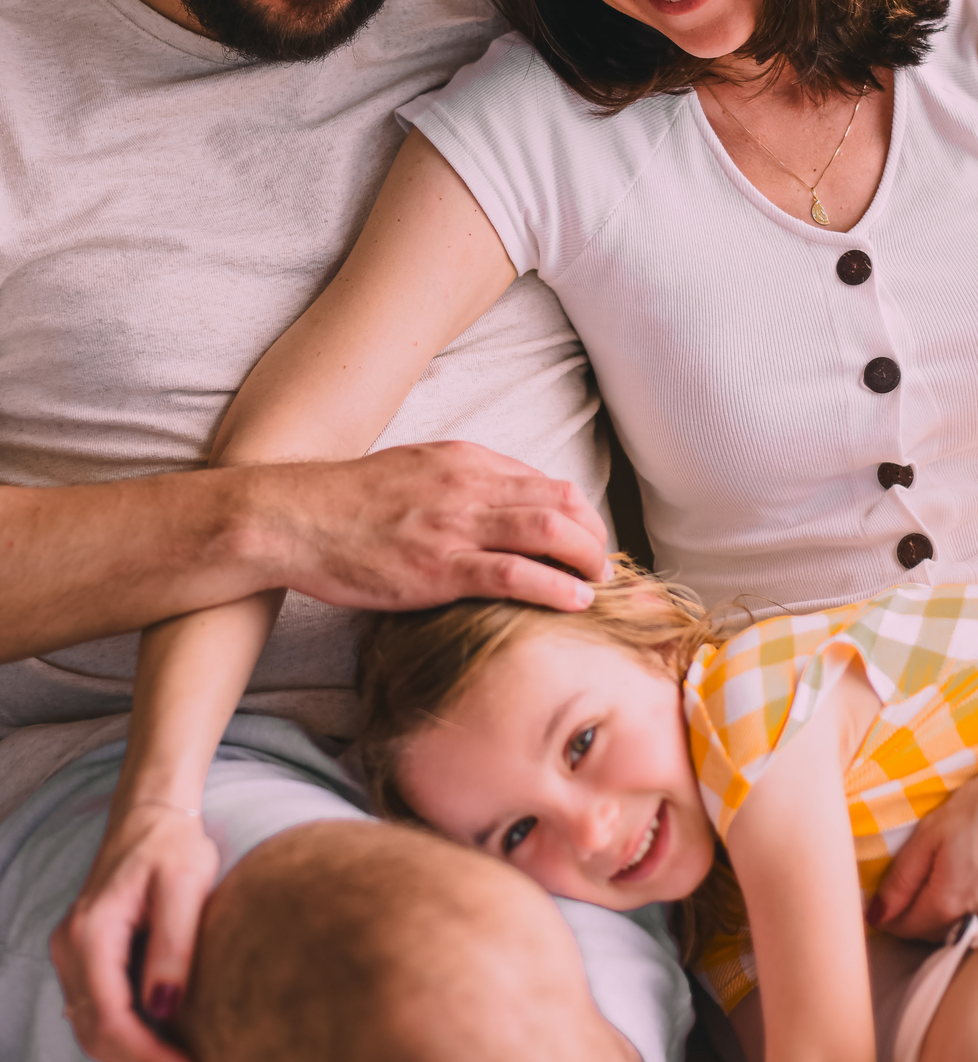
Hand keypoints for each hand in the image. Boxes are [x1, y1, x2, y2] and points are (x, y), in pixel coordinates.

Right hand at [50, 801, 218, 1061]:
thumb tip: (164, 1008)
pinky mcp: (84, 958)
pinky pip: (96, 1013)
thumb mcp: (186, 884)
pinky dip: (125, 1039)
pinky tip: (163, 1045)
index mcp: (91, 933)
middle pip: (95, 1034)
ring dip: (133, 1059)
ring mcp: (71, 954)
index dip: (148, 1055)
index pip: (110, 1017)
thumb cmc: (174, 845)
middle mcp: (70, 949)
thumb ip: (174, 945)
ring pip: (91, 1030)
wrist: (151, 816)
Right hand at [269, 440, 610, 613]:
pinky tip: (575, 601)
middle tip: (602, 566)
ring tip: (599, 583)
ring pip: (548, 531)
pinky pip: (515, 574)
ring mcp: (455, 525)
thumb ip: (458, 483)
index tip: (586, 540)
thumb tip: (498, 506)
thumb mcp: (413, 473)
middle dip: (593, 535)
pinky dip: (556, 587)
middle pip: (561, 502)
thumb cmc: (346, 503)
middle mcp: (468, 485)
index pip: (544, 481)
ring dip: (587, 559)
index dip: (577, 513)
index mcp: (464, 460)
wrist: (291, 517)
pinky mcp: (439, 567)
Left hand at [868, 730, 977, 939]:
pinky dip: (977, 897)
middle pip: (933, 928)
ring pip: (963, 920)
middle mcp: (977, 915)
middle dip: (911, 917)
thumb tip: (876, 915)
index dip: (883, 917)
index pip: (903, 926)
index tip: (870, 903)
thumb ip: (904, 876)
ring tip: (935, 882)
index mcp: (948, 901)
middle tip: (896, 894)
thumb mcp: (934, 831)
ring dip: (944, 909)